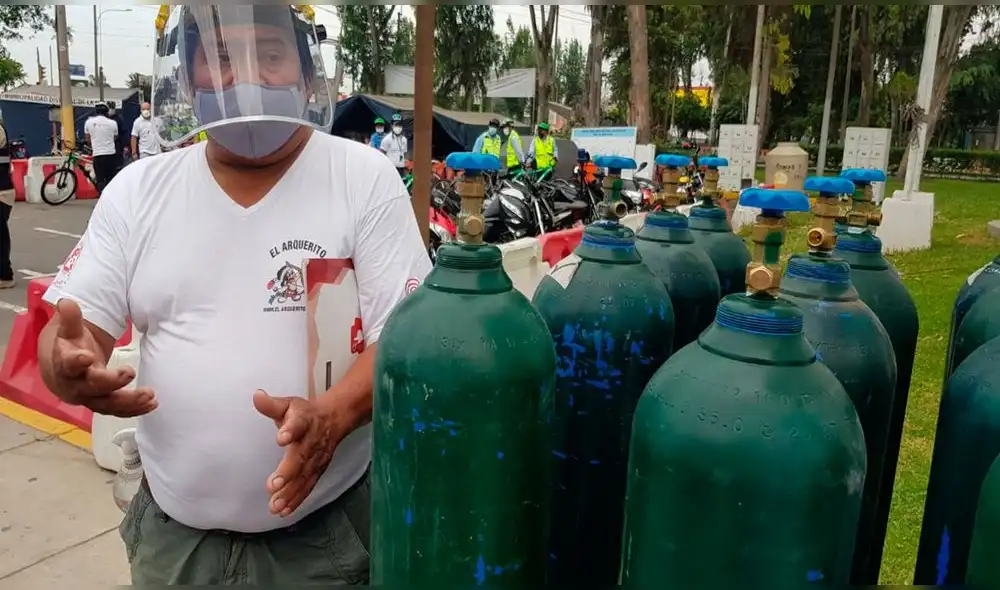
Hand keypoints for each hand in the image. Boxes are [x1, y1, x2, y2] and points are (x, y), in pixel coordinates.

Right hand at [50, 299, 156, 416]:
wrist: (61, 371)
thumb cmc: (68, 347)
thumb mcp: (67, 330)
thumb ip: (71, 318)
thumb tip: (67, 302)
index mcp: (65, 364)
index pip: (68, 365)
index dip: (76, 362)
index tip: (86, 357)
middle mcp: (76, 384)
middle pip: (92, 387)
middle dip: (111, 382)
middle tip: (129, 372)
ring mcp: (90, 397)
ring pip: (108, 404)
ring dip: (129, 402)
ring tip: (149, 396)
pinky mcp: (103, 403)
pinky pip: (118, 410)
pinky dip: (135, 409)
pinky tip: (152, 404)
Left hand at [254, 390, 347, 516]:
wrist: (334, 419)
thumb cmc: (305, 413)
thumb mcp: (288, 404)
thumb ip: (271, 404)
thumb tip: (256, 395)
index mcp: (303, 421)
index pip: (297, 424)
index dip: (289, 430)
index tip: (281, 438)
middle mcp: (311, 441)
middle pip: (301, 457)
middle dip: (288, 472)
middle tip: (273, 485)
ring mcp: (316, 458)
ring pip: (304, 476)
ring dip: (290, 492)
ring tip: (275, 505)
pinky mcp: (317, 470)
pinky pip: (307, 486)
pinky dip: (297, 499)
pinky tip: (284, 510)